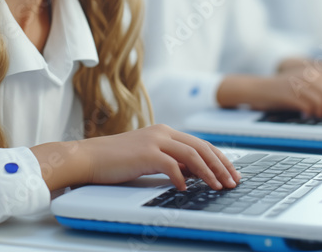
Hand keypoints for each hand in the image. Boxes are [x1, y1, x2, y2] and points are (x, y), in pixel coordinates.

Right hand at [31, 124, 239, 192]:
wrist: (88, 158)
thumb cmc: (115, 162)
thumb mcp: (148, 159)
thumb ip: (171, 162)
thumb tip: (195, 174)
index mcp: (165, 131)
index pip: (201, 144)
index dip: (220, 159)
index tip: (231, 173)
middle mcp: (163, 132)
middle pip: (202, 147)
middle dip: (222, 166)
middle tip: (233, 182)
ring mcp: (154, 141)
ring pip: (193, 155)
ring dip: (209, 173)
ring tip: (218, 187)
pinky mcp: (146, 153)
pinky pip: (172, 166)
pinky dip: (182, 178)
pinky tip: (185, 189)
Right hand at [219, 59, 321, 117]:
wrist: (255, 90)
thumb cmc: (280, 91)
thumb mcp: (302, 83)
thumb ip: (320, 86)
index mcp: (315, 68)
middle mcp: (310, 72)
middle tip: (320, 110)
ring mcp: (301, 81)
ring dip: (320, 111)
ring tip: (310, 112)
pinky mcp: (292, 92)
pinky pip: (311, 107)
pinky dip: (309, 113)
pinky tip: (301, 112)